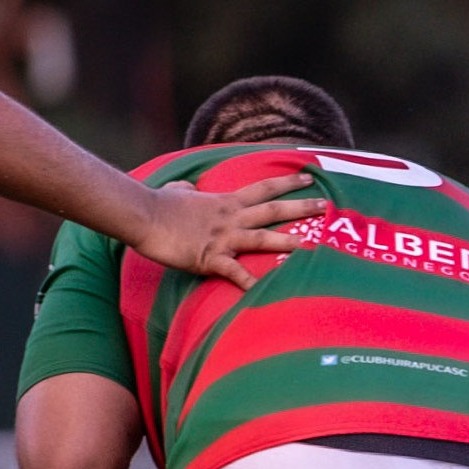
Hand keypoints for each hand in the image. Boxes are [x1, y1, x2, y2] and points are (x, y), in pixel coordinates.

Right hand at [134, 174, 327, 290]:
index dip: (287, 182)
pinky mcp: (210, 258)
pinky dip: (248, 283)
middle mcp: (230, 218)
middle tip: (326, 205)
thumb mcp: (179, 191)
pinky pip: (234, 272)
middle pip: (272, 210)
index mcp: (226, 202)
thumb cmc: (159, 204)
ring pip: (262, 238)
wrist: (142, 215)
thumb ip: (190, 190)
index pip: (263, 188)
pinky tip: (262, 293)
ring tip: (310, 246)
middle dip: (301, 208)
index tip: (309, 176)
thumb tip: (190, 187)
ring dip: (286, 242)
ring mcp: (223, 237)